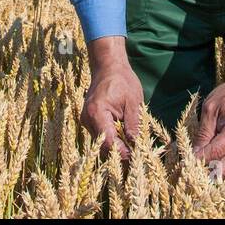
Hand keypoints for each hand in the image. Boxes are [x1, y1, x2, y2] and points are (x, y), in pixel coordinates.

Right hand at [80, 36, 143, 160]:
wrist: (107, 66)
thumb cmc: (122, 80)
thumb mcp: (133, 101)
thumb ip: (133, 124)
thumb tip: (136, 144)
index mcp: (97, 113)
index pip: (108, 141)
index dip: (122, 152)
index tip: (137, 157)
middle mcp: (87, 119)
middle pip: (103, 146)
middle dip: (120, 154)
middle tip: (137, 159)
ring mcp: (86, 121)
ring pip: (101, 143)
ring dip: (117, 148)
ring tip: (133, 152)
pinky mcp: (89, 121)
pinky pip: (101, 136)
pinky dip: (113, 140)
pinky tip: (125, 141)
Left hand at [193, 56, 224, 177]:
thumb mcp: (211, 108)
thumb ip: (203, 132)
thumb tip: (194, 153)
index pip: (214, 154)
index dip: (198, 160)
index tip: (184, 160)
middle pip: (224, 170)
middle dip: (205, 171)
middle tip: (189, 165)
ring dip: (212, 169)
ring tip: (195, 161)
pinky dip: (219, 163)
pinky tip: (207, 156)